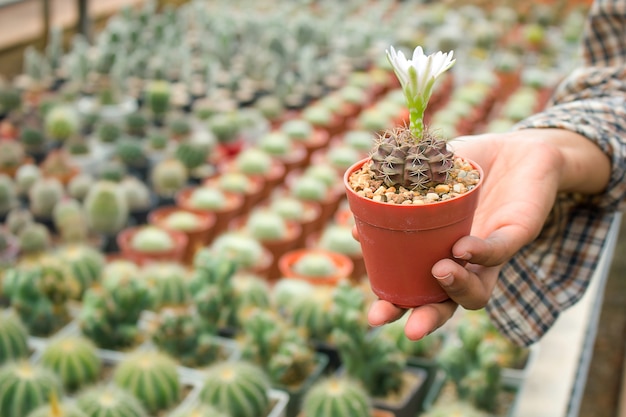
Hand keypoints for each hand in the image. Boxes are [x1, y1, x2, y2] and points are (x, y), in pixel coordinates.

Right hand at [363, 129, 610, 339]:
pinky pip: (500, 251)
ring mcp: (492, 252)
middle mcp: (466, 262)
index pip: (419, 292)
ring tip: (439, 272)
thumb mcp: (425, 181)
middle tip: (409, 329)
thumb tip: (355, 227)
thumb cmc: (469, 166)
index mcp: (440, 252)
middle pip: (448, 305)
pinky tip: (461, 247)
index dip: (398, 307)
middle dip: (428, 319)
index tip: (375, 316)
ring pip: (480, 291)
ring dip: (458, 289)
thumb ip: (394, 200)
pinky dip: (480, 252)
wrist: (518, 144)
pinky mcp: (518, 232)